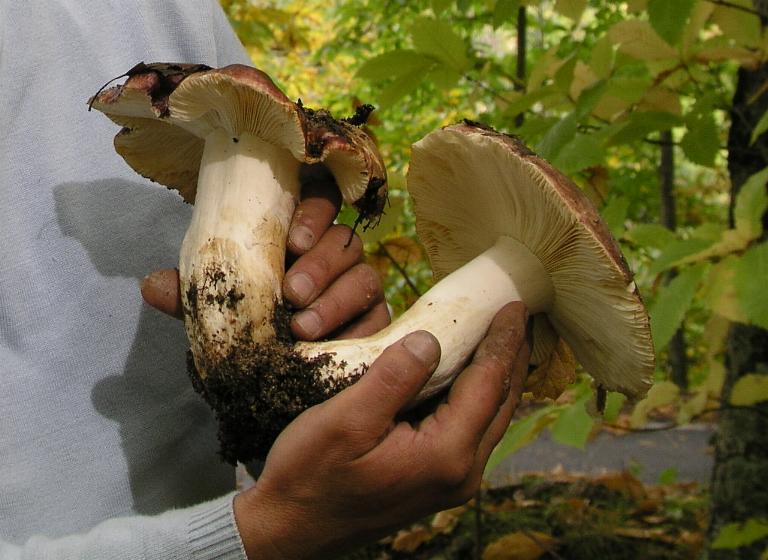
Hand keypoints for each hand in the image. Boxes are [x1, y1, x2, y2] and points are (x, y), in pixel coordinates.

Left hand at [140, 165, 389, 338]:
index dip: (313, 214)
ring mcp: (358, 285)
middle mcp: (335, 255)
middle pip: (344, 241)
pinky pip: (378, 319)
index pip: (320, 202)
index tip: (292, 241)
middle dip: (319, 264)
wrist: (275, 370)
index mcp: (301, 234)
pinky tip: (332, 346)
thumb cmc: (251, 320)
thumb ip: (194, 293)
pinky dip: (357, 330)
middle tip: (291, 292)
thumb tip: (152, 285)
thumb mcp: (220, 306)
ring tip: (303, 326)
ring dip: (334, 299)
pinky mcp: (374, 321)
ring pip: (364, 277)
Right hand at [233, 302, 530, 558]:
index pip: (488, 385)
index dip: (502, 341)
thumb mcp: (345, 420)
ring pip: (491, 418)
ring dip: (500, 375)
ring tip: (504, 337)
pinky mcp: (440, 482)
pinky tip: (471, 375)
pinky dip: (480, 396)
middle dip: (512, 356)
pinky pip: (474, 430)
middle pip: (502, 403)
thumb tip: (432, 340)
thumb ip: (394, 378)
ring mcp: (453, 482)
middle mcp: (461, 474)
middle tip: (519, 315)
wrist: (292, 529)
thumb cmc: (310, 475)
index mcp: (444, 455)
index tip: (512, 304)